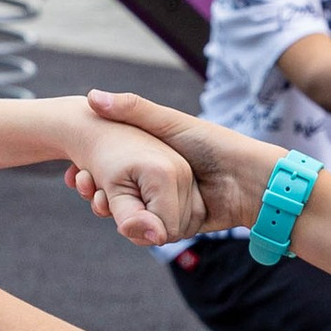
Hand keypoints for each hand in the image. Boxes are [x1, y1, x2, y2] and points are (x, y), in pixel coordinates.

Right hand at [73, 89, 282, 238]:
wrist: (252, 182)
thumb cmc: (214, 145)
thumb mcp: (170, 122)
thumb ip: (133, 109)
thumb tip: (92, 98)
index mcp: (160, 158)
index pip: (118, 168)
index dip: (96, 171)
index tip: (78, 172)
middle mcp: (165, 183)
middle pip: (123, 194)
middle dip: (101, 193)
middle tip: (81, 186)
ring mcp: (175, 205)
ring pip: (136, 215)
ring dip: (116, 213)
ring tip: (95, 202)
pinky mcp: (186, 226)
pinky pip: (157, 233)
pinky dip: (140, 231)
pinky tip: (119, 221)